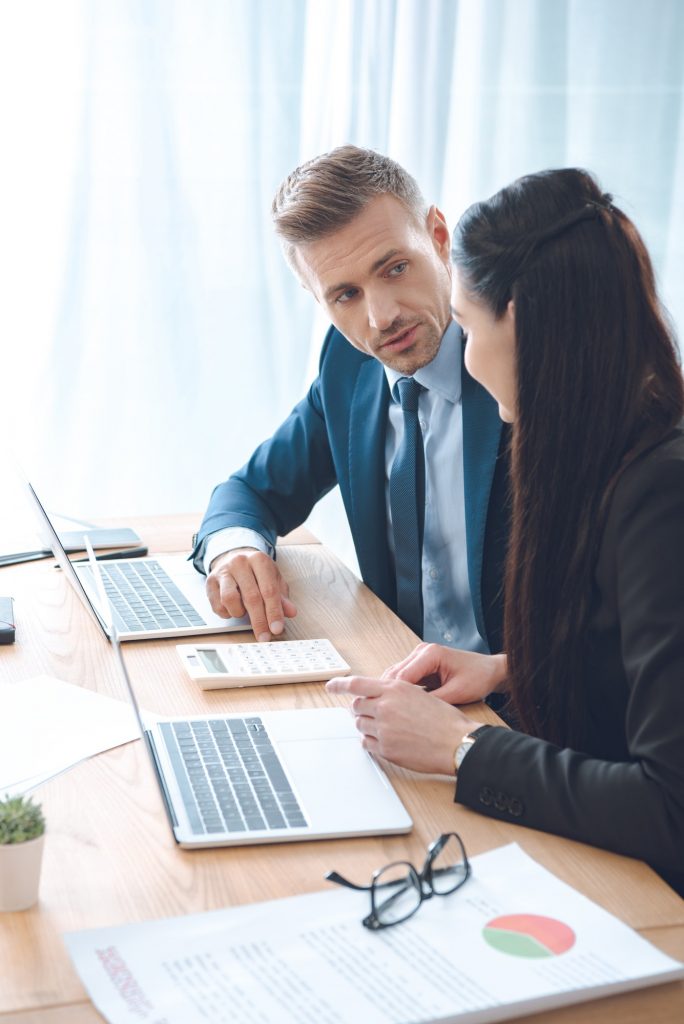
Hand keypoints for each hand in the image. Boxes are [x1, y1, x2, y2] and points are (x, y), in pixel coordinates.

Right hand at [206, 548, 296, 639]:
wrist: (233, 557)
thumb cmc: (256, 572)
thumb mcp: (273, 579)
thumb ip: (282, 597)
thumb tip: (291, 612)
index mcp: (259, 560)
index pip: (269, 590)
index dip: (274, 612)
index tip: (276, 628)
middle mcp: (240, 563)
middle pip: (251, 597)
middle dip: (259, 621)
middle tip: (264, 636)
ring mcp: (223, 572)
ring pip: (230, 600)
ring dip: (239, 613)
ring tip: (244, 611)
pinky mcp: (210, 581)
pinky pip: (218, 605)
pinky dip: (227, 613)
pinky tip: (234, 608)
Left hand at [327, 675, 483, 774]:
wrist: (456, 742)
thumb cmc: (443, 719)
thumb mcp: (419, 694)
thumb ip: (395, 693)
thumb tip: (377, 696)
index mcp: (395, 689)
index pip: (357, 684)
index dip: (340, 684)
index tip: (330, 686)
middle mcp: (385, 706)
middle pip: (357, 706)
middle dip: (362, 709)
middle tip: (375, 714)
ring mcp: (384, 728)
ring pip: (360, 725)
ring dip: (368, 726)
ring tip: (388, 729)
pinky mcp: (385, 748)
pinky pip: (366, 743)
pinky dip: (371, 741)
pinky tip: (387, 741)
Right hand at [382, 643, 506, 704]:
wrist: (490, 671)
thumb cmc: (478, 677)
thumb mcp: (457, 692)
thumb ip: (433, 701)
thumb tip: (412, 713)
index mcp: (430, 653)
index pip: (403, 675)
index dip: (394, 696)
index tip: (388, 713)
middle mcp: (421, 651)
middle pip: (394, 674)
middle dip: (388, 694)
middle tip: (382, 715)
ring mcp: (419, 657)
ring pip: (396, 676)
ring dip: (392, 693)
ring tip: (387, 713)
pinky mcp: (421, 665)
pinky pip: (404, 678)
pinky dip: (399, 691)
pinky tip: (397, 706)